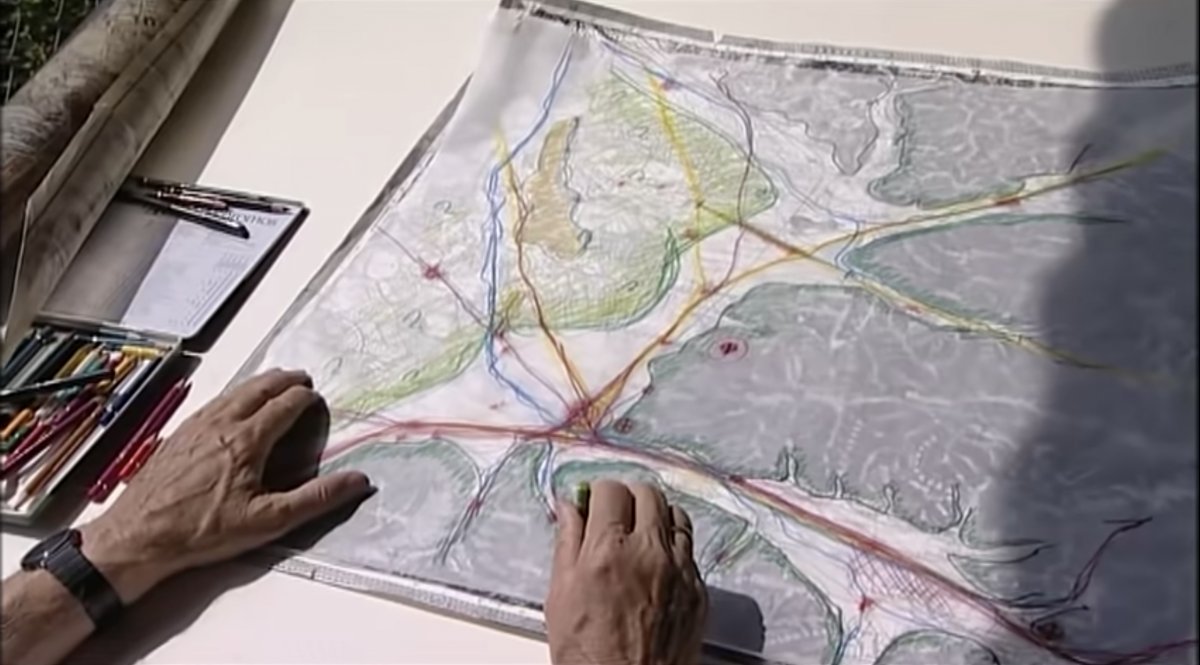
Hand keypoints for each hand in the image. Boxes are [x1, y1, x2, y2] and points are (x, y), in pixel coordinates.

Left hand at [77, 369, 371, 603]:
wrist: (139, 535)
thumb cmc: (204, 531)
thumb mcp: (268, 521)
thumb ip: (316, 499)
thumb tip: (359, 481)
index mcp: (248, 440)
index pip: (284, 406)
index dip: (304, 398)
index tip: (317, 397)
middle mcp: (222, 424)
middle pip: (258, 389)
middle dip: (283, 380)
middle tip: (301, 378)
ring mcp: (196, 426)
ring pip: (233, 392)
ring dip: (258, 383)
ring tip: (272, 380)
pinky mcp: (178, 435)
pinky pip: (212, 402)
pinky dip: (232, 393)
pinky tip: (230, 402)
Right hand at [546, 479, 706, 664]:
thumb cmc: (586, 653)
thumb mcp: (560, 595)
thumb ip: (567, 543)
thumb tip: (570, 507)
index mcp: (608, 551)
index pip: (611, 489)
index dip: (598, 492)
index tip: (593, 502)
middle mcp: (649, 553)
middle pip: (648, 493)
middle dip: (629, 496)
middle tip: (616, 512)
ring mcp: (680, 571)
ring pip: (676, 515)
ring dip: (656, 516)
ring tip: (640, 534)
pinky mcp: (699, 590)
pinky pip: (689, 550)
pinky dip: (672, 546)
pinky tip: (656, 564)